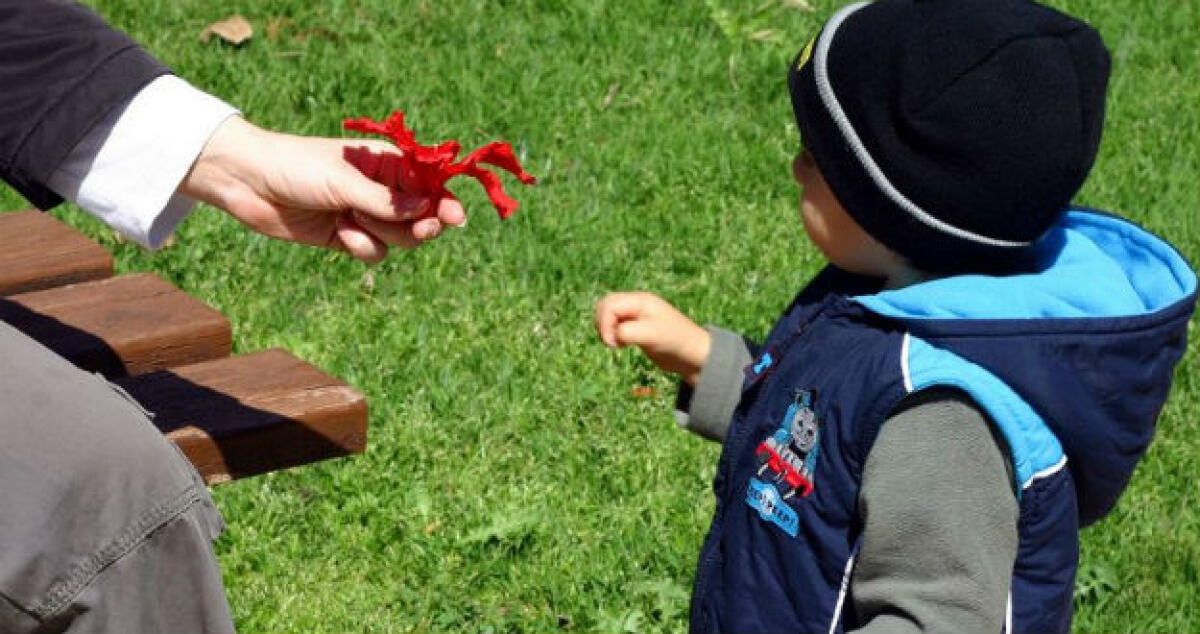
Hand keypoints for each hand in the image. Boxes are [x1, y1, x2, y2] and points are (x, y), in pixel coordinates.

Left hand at [179, 116, 465, 262]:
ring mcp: (365, 214)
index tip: (455, 217)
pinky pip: (374, 251)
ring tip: (354, 221)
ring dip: (382, 234)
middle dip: (420, 224)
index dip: (444, 199)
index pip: (429, 182)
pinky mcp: (348, 237)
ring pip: (400, 238)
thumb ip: (385, 200)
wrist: (248, 183)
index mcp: (386, 163)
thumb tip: (426, 209)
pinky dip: (360, 245)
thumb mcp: (344, 181)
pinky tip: (338, 232)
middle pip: (422, 215)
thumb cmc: (296, 167)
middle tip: (421, 230)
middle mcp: (381, 189)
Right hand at [594, 292, 711, 385]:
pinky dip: (612, 334)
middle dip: (602, 323)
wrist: (692, 354)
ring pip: (607, 315)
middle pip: (605, 305)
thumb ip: (629, 332)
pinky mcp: (635, 328)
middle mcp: (636, 304)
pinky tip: (621, 344)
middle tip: (612, 342)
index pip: (609, 304)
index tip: (614, 343)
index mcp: (640, 300)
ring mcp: (635, 315)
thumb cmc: (675, 341)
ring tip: (616, 343)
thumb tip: (614, 335)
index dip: (605, 323)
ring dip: (605, 328)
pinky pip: (614, 325)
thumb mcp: (651, 335)